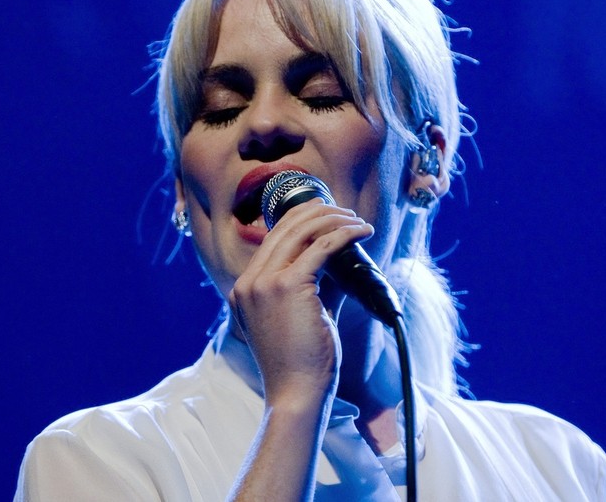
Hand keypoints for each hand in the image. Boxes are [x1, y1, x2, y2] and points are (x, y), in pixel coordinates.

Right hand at [228, 198, 374, 406]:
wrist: (296, 393)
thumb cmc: (301, 362)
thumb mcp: (297, 316)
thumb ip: (310, 284)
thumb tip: (338, 255)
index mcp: (244, 288)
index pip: (272, 238)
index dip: (302, 219)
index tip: (327, 215)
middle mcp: (248, 281)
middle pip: (285, 227)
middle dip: (320, 212)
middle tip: (346, 213)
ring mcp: (263, 282)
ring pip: (302, 231)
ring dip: (334, 219)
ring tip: (357, 221)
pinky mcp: (286, 285)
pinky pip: (321, 246)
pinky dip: (344, 234)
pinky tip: (361, 232)